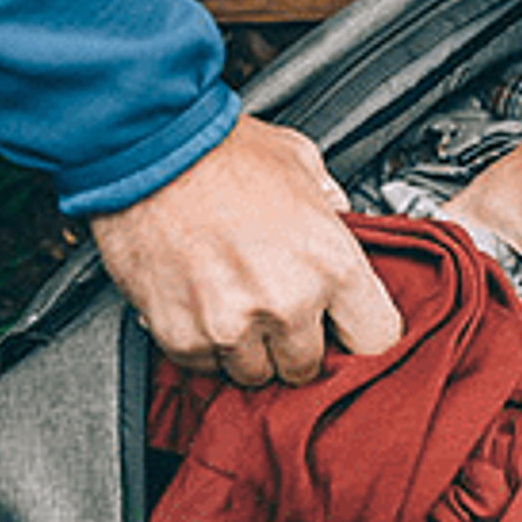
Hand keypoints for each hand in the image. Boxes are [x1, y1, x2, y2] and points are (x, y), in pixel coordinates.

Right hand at [90, 114, 401, 383]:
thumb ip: (330, 201)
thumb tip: (340, 215)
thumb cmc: (217, 150)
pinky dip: (203, 343)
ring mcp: (232, 325)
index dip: (359, 333)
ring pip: (256, 374)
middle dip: (296, 342)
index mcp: (331, 263)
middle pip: (311, 367)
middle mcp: (287, 302)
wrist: (144, 148)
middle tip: (276, 305)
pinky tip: (200, 302)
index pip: (376, 339)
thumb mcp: (299, 161)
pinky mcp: (182, 336)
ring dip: (248, 347)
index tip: (346, 328)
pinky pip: (205, 365)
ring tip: (233, 300)